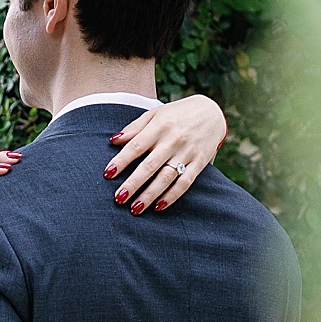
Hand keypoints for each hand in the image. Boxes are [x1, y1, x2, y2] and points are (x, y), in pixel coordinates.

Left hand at [104, 93, 227, 212]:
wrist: (212, 112)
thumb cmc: (177, 114)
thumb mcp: (155, 114)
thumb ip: (135, 128)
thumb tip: (113, 141)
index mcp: (160, 126)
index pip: (136, 146)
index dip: (121, 160)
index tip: (107, 174)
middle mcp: (173, 140)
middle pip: (149, 166)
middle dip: (133, 184)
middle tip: (118, 198)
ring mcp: (187, 152)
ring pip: (166, 177)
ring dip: (150, 194)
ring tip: (135, 208)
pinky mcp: (199, 163)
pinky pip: (185, 182)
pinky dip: (172, 196)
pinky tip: (159, 206)